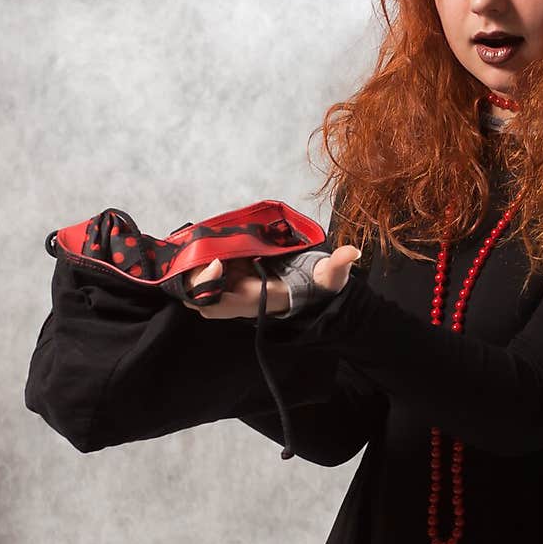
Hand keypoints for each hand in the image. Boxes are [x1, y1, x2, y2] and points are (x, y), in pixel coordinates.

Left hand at [182, 246, 361, 319]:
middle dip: (191, 274)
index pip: (219, 306)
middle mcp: (236, 296)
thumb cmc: (316, 287)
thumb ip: (338, 265)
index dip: (208, 289)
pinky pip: (204, 267)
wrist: (313, 288)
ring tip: (199, 237)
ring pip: (195, 282)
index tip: (217, 261)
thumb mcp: (330, 277)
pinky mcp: (231, 271)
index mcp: (255, 300)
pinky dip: (199, 254)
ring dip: (192, 262)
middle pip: (197, 296)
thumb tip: (351, 253)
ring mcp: (231, 284)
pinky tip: (204, 237)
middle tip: (200, 246)